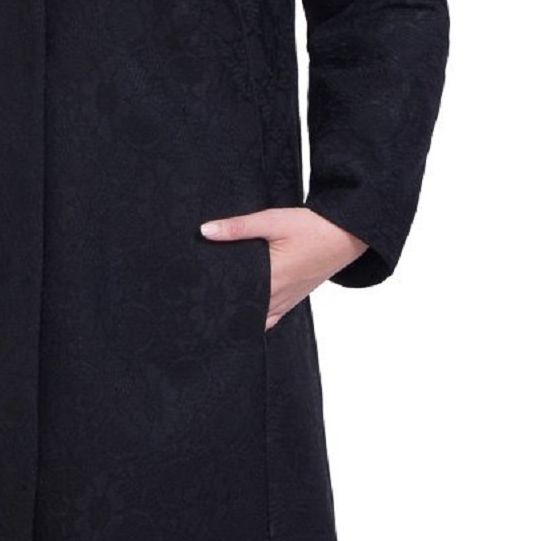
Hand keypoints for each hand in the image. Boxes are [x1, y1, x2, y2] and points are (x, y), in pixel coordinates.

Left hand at [199, 207, 370, 328]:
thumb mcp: (273, 220)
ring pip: (257, 319)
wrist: (347, 234)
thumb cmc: (312, 227)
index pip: (235, 299)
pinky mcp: (295, 297)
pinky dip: (257, 320)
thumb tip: (205, 230)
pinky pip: (272, 317)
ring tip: (215, 315)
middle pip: (243, 312)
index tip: (194, 304)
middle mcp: (279, 295)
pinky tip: (244, 316)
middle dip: (221, 311)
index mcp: (272, 279)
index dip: (214, 303)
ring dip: (239, 317)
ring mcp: (289, 300)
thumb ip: (238, 227)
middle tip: (198, 309)